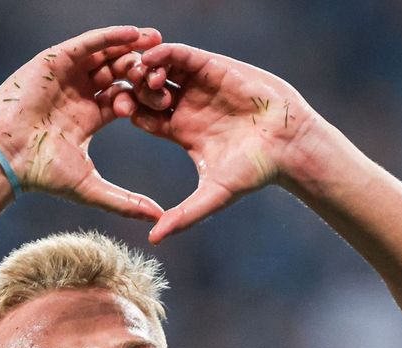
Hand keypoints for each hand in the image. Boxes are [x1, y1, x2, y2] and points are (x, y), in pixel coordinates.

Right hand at [0, 26, 165, 219]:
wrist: (8, 158)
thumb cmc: (43, 173)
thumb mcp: (92, 188)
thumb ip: (126, 201)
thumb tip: (159, 218)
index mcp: (89, 116)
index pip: (124, 99)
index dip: (146, 97)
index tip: (171, 98)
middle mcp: (78, 93)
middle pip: (118, 74)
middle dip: (143, 70)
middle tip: (168, 66)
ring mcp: (66, 75)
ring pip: (105, 55)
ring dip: (131, 47)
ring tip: (158, 40)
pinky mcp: (54, 61)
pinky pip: (88, 43)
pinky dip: (111, 36)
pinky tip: (134, 33)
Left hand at [124, 44, 320, 242]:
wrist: (288, 145)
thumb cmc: (255, 171)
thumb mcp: (213, 195)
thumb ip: (184, 216)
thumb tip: (153, 240)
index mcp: (180, 131)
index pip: (143, 117)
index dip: (127, 111)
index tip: (113, 111)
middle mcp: (187, 106)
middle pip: (147, 91)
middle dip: (132, 88)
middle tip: (119, 89)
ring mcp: (200, 85)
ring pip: (162, 69)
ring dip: (145, 68)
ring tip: (136, 73)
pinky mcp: (214, 68)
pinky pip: (181, 54)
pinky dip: (164, 52)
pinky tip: (151, 58)